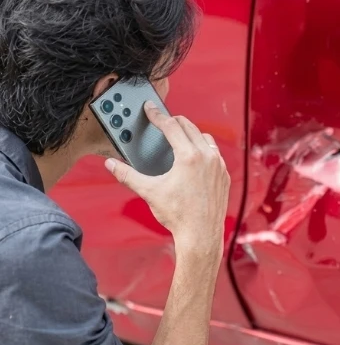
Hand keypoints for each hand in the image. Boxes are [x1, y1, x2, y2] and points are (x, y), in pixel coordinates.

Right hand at [104, 101, 229, 259]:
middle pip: (189, 127)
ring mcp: (218, 165)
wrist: (201, 235)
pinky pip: (215, 153)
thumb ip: (128, 175)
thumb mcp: (149, 192)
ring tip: (180, 136)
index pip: (171, 126)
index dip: (157, 116)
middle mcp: (206, 156)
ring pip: (205, 137)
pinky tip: (196, 156)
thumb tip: (110, 165)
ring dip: (191, 133)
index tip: (150, 109)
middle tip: (163, 120)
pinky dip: (204, 148)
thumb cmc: (177, 214)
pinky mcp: (224, 175)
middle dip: (174, 121)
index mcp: (188, 156)